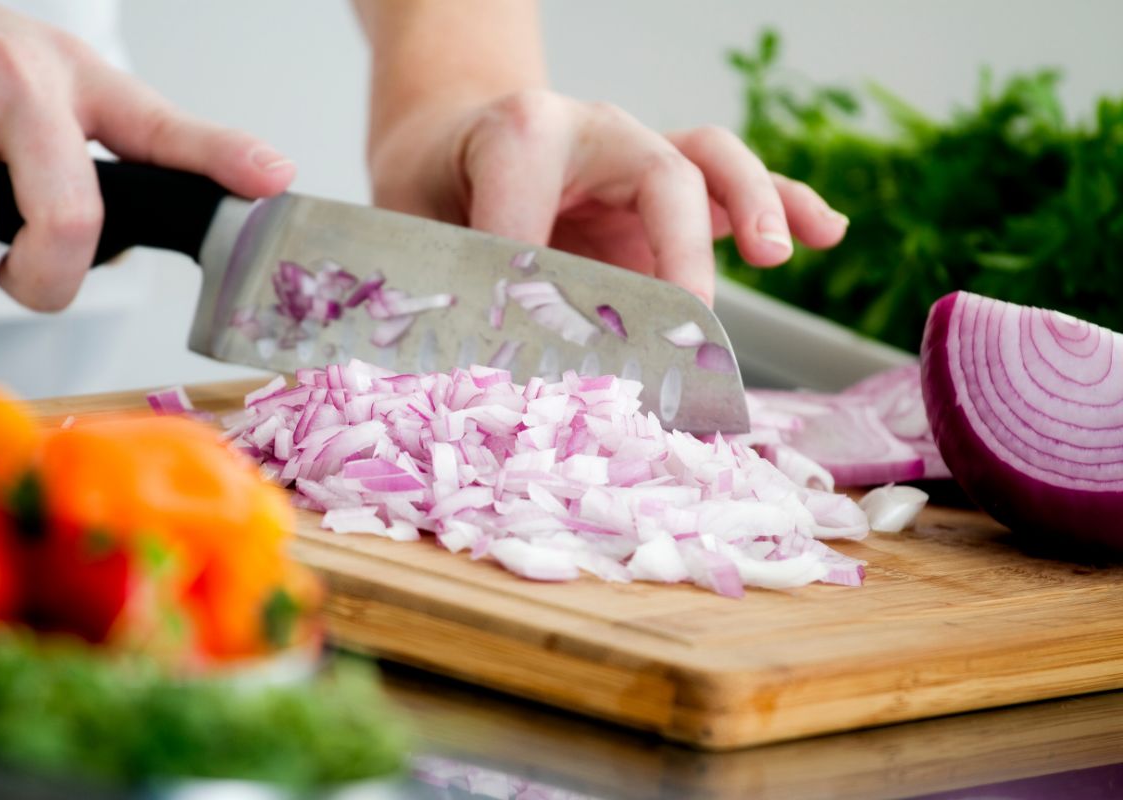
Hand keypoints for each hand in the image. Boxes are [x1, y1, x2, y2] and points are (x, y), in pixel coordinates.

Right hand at [0, 0, 294, 309]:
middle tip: (23, 274)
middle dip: (41, 282)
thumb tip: (241, 186)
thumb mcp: (64, 81)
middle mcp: (16, 81)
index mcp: (73, 80)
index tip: (273, 177)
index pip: (158, 127)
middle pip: (65, 226)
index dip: (221, 155)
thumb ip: (143, 141)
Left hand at [368, 89, 847, 304]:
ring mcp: (639, 156)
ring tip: (773, 255)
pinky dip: (785, 203)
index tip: (527, 343)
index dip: (533, 268)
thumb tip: (472, 369)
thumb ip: (442, 279)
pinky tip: (827, 232)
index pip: (541, 197)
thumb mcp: (412, 225)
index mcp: (520, 132)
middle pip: (657, 173)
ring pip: (711, 160)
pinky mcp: (671, 186)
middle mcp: (593, 131)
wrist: (453, 139)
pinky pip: (735, 184)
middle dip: (675, 253)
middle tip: (681, 330)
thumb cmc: (435, 187)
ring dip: (752, 205)